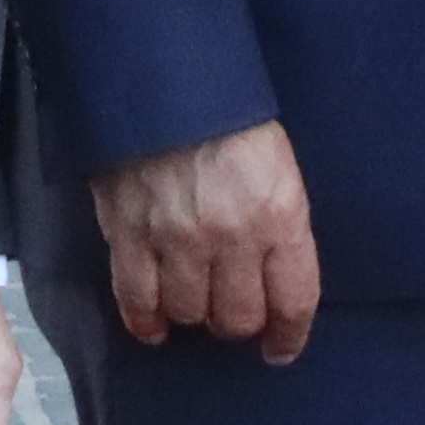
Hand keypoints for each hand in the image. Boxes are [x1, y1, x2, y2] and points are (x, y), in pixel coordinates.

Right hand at [92, 122, 318, 362]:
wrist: (161, 77)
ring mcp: (178, 238)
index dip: (288, 335)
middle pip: (239, 317)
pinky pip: (138, 300)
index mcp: (280, 213)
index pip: (294, 299)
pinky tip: (154, 325)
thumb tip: (274, 274)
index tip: (281, 348)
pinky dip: (146, 321)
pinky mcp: (130, 234)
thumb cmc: (226, 114)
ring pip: (190, 313)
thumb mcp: (277, 164)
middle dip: (236, 322)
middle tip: (229, 311)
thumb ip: (279, 220)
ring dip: (192, 315)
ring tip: (191, 302)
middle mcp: (233, 235)